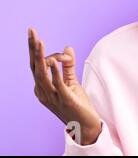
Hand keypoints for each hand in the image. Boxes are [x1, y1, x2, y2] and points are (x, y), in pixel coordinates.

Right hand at [28, 27, 101, 144]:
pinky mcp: (65, 100)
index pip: (37, 65)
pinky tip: (53, 61)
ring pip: (43, 74)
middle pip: (35, 67)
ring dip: (41, 57)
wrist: (85, 125)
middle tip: (31, 32)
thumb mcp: (71, 82)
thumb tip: (67, 47)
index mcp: (42, 87)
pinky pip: (58, 84)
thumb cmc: (76, 104)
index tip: (34, 33)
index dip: (36, 49)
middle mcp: (43, 92)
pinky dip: (55, 72)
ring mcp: (52, 97)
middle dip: (33, 49)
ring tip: (40, 42)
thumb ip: (68, 65)